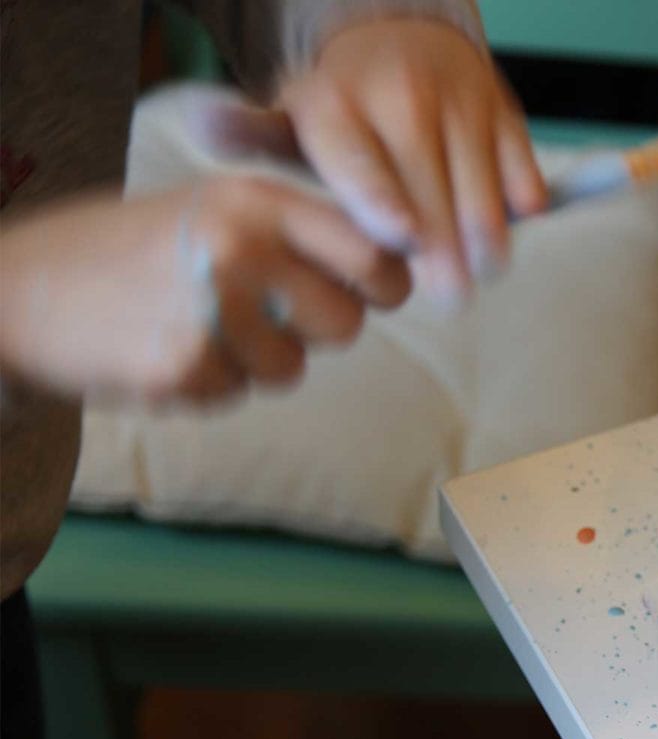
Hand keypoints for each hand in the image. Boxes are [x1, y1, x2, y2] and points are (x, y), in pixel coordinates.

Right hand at [0, 176, 409, 403]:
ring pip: (293, 367)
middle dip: (316, 330)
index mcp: (256, 201)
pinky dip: (209, 382)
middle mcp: (241, 249)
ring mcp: (211, 310)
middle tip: (266, 313)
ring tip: (199, 323)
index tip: (371, 291)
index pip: (373, 254)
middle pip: (345, 323)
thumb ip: (298, 231)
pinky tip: (165, 346)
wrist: (21, 285)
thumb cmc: (136, 246)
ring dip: (258, 360)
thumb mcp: (218, 206)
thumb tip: (396, 264)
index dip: (385, 283)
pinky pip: (236, 393)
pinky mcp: (184, 367)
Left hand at [276, 17, 546, 304]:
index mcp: (336, 104)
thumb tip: (202, 125)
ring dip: (488, 242)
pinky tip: (501, 232)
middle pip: (431, 187)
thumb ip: (252, 136)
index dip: (385, 205)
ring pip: (482, 187)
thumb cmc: (349, 109)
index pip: (361, 163)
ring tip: (482, 273)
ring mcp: (459, 100)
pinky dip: (519, 208)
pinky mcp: (505, 110)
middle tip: (452, 299)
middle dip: (446, 252)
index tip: (403, 244)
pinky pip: (521, 171)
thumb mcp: (294, 120)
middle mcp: (401, 94)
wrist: (405, 39)